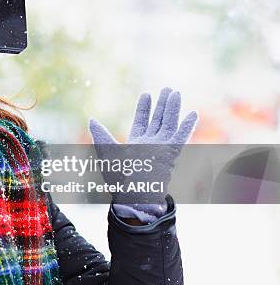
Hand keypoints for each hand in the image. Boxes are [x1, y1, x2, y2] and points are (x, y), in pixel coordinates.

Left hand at [88, 88, 197, 208]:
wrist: (132, 195)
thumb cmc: (118, 178)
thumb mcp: (107, 152)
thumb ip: (101, 135)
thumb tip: (91, 120)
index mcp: (136, 143)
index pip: (141, 121)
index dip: (144, 107)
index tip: (147, 94)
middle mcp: (150, 144)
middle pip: (158, 119)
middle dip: (162, 104)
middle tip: (168, 89)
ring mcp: (161, 149)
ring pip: (169, 123)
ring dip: (173, 109)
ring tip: (176, 93)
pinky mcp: (170, 154)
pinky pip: (180, 137)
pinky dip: (186, 126)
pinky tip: (192, 114)